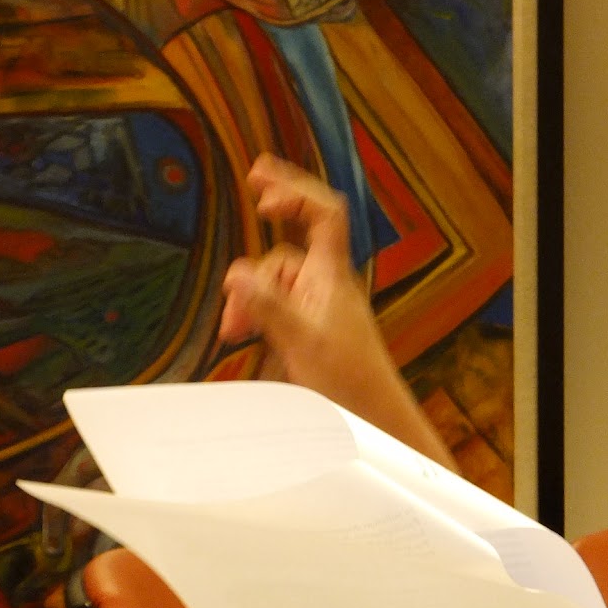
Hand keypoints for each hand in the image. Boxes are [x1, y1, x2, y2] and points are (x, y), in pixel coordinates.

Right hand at [218, 154, 394, 414]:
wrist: (374, 419)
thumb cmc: (349, 383)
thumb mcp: (301, 343)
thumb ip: (268, 306)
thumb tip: (236, 272)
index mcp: (331, 275)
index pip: (322, 214)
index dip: (294, 191)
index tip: (260, 187)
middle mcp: (327, 284)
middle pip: (293, 243)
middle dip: (270, 232)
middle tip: (249, 207)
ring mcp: (319, 306)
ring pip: (278, 281)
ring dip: (252, 297)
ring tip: (233, 332)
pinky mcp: (312, 329)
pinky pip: (279, 306)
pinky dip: (259, 313)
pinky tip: (244, 335)